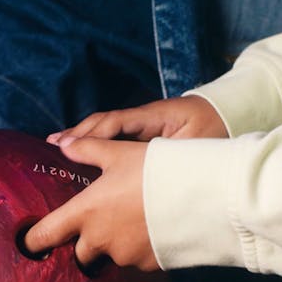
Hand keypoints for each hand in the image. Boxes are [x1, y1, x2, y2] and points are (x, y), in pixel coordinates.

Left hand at [24, 136, 157, 269]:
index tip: (27, 243)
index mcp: (85, 212)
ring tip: (134, 222)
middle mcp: (100, 239)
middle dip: (83, 244)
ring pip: (110, 256)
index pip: (45, 235)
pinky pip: (135, 260)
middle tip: (97, 226)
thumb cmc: (157, 169)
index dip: (32, 240)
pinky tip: (153, 230)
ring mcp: (124, 255)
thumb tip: (63, 144)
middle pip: (79, 254)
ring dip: (114, 245)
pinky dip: (138, 249)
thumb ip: (87, 149)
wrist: (202, 196)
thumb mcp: (119, 152)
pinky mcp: (147, 265)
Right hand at [48, 95, 227, 144]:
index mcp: (156, 116)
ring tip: (56, 148)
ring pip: (106, 128)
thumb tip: (144, 166)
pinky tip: (79, 154)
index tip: (68, 145)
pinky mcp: (143, 133)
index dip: (91, 134)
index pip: (117, 122)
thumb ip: (171, 153)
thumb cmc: (216, 133)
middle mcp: (144, 118)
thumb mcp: (196, 146)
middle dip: (78, 133)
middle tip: (52, 146)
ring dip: (81, 137)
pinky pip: (114, 137)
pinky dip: (94, 144)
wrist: (230, 115)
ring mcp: (142, 124)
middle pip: (104, 122)